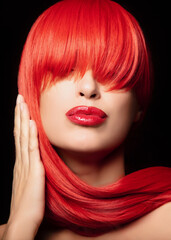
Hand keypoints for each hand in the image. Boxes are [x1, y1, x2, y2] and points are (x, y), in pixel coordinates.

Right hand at [3, 95, 44, 238]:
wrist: (23, 221)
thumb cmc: (27, 204)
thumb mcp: (29, 183)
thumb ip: (30, 171)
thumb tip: (34, 163)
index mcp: (21, 163)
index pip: (20, 137)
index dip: (20, 122)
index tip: (20, 108)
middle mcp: (22, 160)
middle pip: (20, 133)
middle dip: (19, 115)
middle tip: (19, 99)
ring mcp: (26, 164)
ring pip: (24, 136)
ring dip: (23, 119)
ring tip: (22, 104)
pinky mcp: (34, 170)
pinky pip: (32, 148)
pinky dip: (31, 135)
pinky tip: (31, 123)